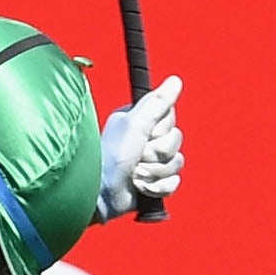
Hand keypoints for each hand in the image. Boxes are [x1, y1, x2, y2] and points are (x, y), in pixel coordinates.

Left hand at [97, 75, 184, 220]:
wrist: (100, 193)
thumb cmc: (111, 156)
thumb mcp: (134, 123)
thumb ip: (157, 102)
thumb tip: (175, 80)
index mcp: (139, 121)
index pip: (170, 119)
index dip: (161, 130)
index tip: (143, 135)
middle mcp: (144, 139)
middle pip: (175, 142)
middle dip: (157, 154)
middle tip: (136, 158)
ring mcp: (149, 163)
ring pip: (176, 163)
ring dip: (155, 172)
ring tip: (134, 175)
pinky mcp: (152, 184)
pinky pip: (173, 183)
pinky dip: (158, 188)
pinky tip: (140, 188)